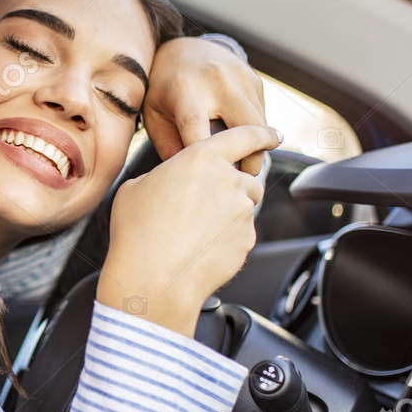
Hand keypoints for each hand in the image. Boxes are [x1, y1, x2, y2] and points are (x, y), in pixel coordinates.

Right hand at [97, 124, 281, 336]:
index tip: (275, 134)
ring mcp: (242, 212)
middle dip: (233, 189)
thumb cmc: (138, 231)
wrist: (152, 277)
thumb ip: (164, 175)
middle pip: (247, 179)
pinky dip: (225, 239)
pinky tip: (198, 249)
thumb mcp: (136, 187)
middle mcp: (229, 180)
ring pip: (245, 207)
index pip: (245, 136)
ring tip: (196, 231)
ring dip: (229, 213)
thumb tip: (170, 182)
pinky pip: (241, 235)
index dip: (262, 133)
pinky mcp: (246, 240)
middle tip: (203, 207)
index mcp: (202, 158)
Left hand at [144, 37, 269, 176]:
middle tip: (242, 181)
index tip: (210, 182)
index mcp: (185, 89)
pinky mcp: (255, 79)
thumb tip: (190, 178)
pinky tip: (242, 143)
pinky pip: (263, 115)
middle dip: (250, 160)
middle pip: (246, 129)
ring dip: (257, 149)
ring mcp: (240, 77)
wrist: (182, 49)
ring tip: (244, 168)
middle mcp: (217, 80)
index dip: (206, 160)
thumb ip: (168, 147)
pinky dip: (257, 133)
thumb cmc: (163, 90)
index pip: (198, 131)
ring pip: (260, 125)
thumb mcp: (154, 116)